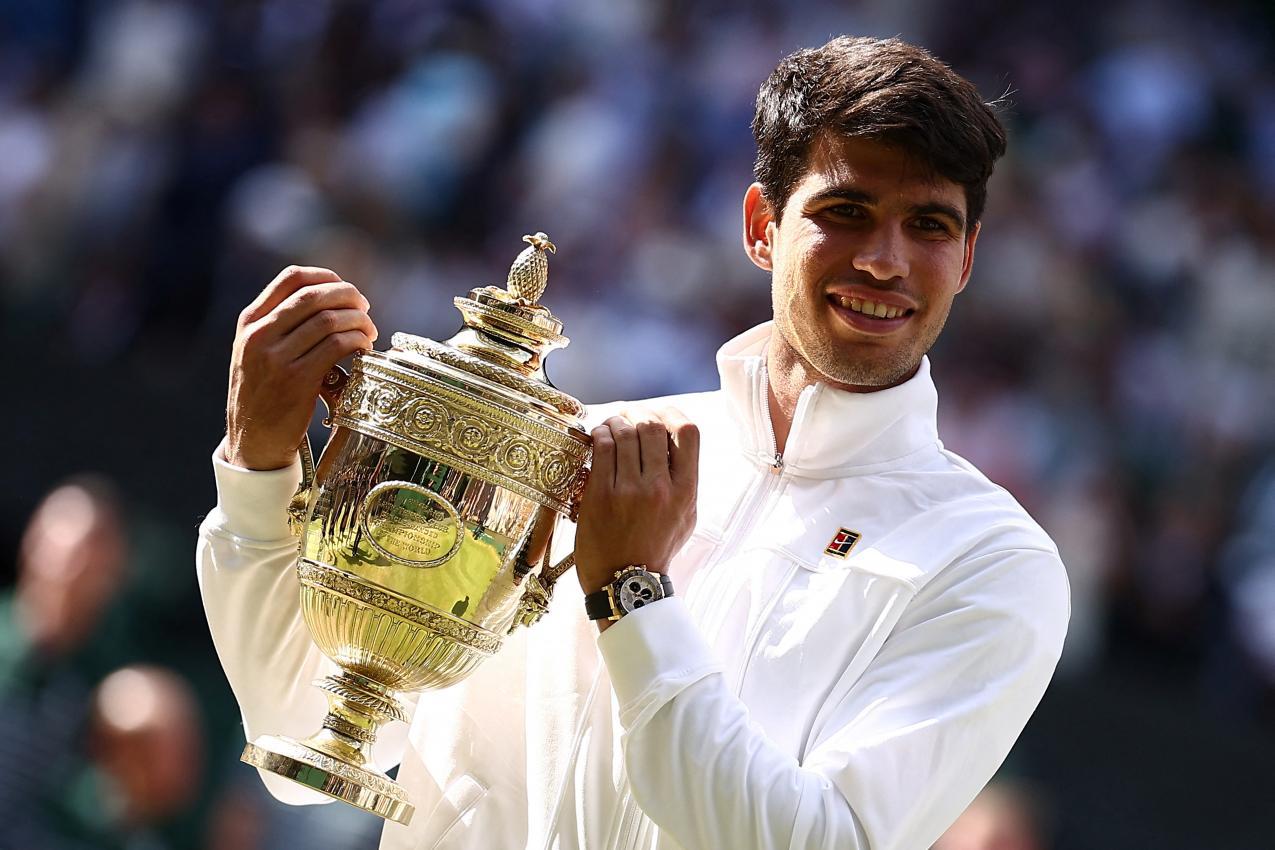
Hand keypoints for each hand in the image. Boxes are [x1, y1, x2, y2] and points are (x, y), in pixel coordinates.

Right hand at [225, 266, 377, 469]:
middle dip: (349, 297)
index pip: (291, 278)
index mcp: (250, 322)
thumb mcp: (256, 353)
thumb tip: (330, 301)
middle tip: (365, 309)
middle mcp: (259, 335)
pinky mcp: (297, 380)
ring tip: (369, 332)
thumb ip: (280, 326)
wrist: (253, 441)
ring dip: (358, 321)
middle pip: (314, 295)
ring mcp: (276, 358)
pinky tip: (364, 349)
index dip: (326, 276)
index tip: (344, 288)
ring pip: (329, 319)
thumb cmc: (263, 396)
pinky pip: (337, 345)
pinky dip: (357, 341)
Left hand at [574, 408, 699, 603]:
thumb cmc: (656, 548)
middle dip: (639, 414)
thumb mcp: (686, 517)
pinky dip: (600, 434)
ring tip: (612, 425)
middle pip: (653, 426)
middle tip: (629, 417)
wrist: (626, 582)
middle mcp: (660, 488)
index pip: (689, 432)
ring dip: (616, 422)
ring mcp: (630, 491)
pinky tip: (599, 437)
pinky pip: (602, 448)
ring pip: (625, 433)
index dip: (672, 414)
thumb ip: (684, 482)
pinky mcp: (601, 495)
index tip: (659, 414)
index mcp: (686, 492)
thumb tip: (675, 445)